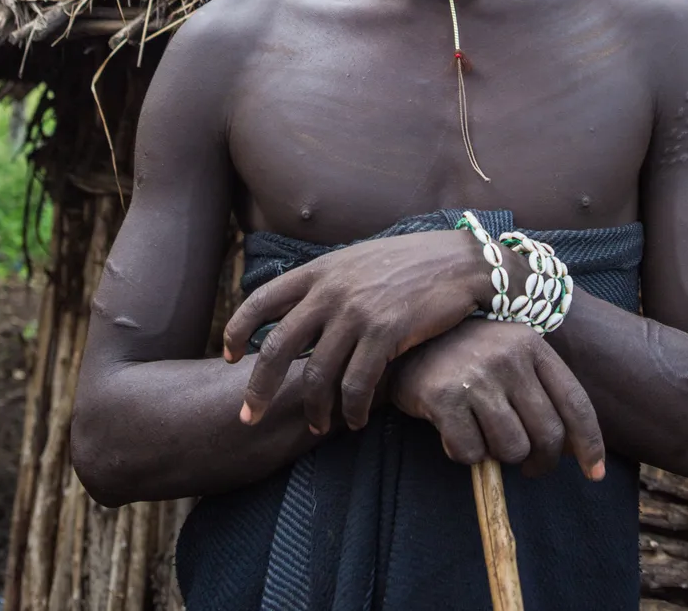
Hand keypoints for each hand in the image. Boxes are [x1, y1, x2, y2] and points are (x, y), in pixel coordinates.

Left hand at [223, 231, 507, 434]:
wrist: (459, 261)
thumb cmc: (409, 264)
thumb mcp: (357, 261)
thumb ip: (327, 284)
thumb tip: (298, 311)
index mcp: (319, 270)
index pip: (261, 300)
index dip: (238, 330)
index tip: (228, 356)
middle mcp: (331, 290)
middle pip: (277, 347)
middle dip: (258, 388)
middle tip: (249, 416)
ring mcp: (357, 312)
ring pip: (318, 374)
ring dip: (314, 408)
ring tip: (318, 426)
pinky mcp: (385, 333)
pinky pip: (357, 384)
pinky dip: (352, 409)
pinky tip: (355, 420)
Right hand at [390, 318, 605, 479]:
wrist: (405, 341)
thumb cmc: (467, 358)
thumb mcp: (510, 358)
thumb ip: (542, 392)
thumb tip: (578, 451)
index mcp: (531, 344)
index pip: (575, 403)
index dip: (590, 445)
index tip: (594, 474)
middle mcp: (507, 356)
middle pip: (548, 435)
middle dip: (540, 462)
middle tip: (525, 464)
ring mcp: (476, 374)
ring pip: (512, 449)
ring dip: (498, 456)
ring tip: (482, 435)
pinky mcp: (444, 395)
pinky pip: (471, 453)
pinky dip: (463, 454)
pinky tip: (453, 431)